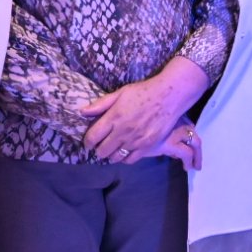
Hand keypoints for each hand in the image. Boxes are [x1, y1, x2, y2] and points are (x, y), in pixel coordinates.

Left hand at [81, 58, 207, 163]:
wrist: (169, 96)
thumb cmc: (143, 92)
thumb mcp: (120, 93)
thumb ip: (101, 104)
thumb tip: (82, 112)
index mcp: (114, 117)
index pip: (93, 137)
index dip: (87, 142)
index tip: (88, 142)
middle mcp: (122, 132)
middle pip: (102, 151)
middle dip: (98, 150)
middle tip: (101, 146)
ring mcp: (135, 141)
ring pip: (115, 157)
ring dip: (111, 155)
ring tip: (112, 150)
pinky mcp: (147, 146)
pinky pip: (130, 160)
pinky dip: (124, 158)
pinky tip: (125, 152)